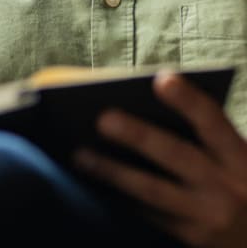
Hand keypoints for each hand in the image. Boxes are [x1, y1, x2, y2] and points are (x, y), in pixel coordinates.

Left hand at [74, 71, 246, 246]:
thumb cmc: (238, 183)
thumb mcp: (235, 158)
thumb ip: (204, 135)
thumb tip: (143, 103)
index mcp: (239, 156)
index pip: (213, 121)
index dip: (188, 100)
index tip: (161, 79)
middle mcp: (227, 187)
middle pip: (176, 155)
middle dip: (138, 136)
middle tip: (102, 119)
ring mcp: (208, 217)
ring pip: (152, 190)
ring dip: (113, 171)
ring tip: (80, 154)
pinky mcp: (191, 240)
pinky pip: (149, 214)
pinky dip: (121, 196)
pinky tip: (95, 182)